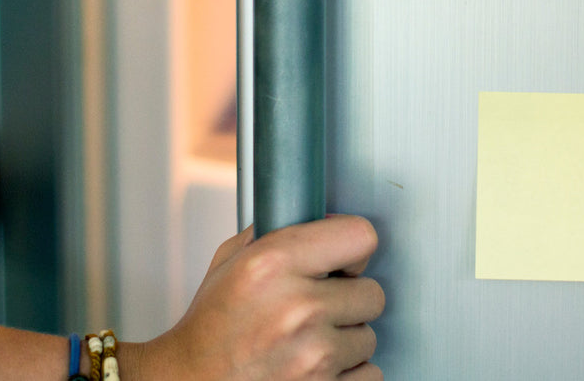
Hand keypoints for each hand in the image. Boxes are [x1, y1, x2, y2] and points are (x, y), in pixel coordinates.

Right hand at [124, 214, 383, 380]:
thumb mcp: (230, 261)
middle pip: (372, 293)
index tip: (345, 258)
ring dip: (347, 339)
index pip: (359, 236)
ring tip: (311, 339)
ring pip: (368, 337)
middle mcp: (298, 308)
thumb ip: (274, 233)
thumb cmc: (210, 328)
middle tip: (322, 304)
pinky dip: (349, 374)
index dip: (353, 247)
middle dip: (350, 298)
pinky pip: (369, 376)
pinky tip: (319, 366)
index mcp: (273, 263)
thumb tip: (316, 219)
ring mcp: (313, 357)